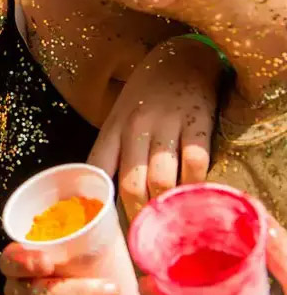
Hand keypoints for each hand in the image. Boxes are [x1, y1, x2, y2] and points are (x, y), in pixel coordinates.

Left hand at [89, 36, 217, 218]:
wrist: (181, 58)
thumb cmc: (145, 97)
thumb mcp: (119, 119)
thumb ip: (113, 153)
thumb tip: (103, 194)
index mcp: (112, 129)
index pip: (97, 169)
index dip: (97, 200)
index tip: (100, 225)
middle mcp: (135, 128)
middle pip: (131, 183)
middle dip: (138, 215)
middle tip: (146, 237)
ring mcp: (167, 125)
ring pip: (161, 178)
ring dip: (165, 206)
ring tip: (170, 225)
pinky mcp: (197, 124)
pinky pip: (195, 162)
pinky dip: (195, 185)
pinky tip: (195, 197)